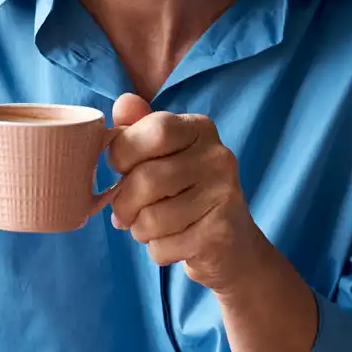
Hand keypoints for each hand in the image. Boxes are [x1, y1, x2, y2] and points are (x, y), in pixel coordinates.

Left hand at [108, 94, 263, 293]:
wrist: (232, 245)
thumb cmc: (184, 191)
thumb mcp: (162, 154)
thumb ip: (139, 127)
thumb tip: (124, 102)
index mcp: (200, 128)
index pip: (154, 130)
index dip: (123, 153)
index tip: (120, 168)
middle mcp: (218, 156)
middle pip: (146, 178)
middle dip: (123, 203)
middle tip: (125, 212)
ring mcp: (224, 195)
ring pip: (151, 218)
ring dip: (139, 229)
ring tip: (149, 227)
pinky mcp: (221, 234)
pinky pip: (164, 246)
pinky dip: (157, 250)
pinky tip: (172, 242)